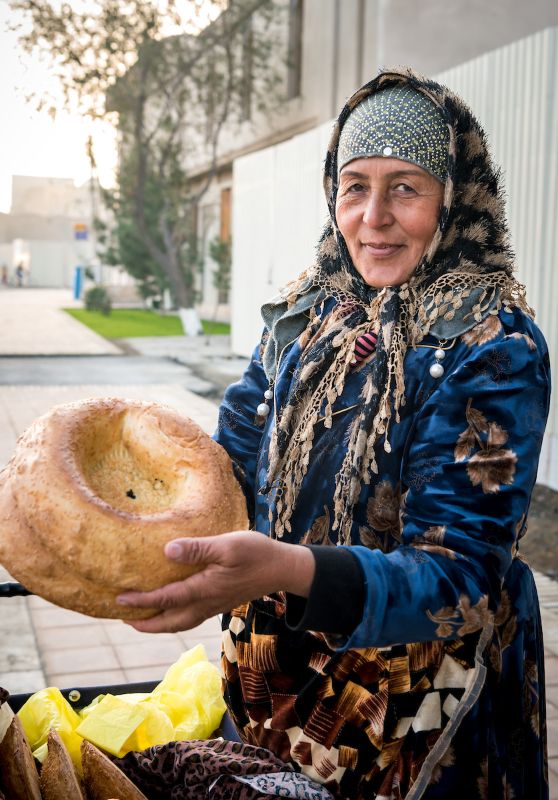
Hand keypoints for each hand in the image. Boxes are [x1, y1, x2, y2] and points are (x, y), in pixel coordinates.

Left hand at [117, 531, 314, 633]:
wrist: (283, 568)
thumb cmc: (257, 553)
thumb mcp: (228, 545)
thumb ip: (198, 548)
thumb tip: (168, 550)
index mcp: (204, 589)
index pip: (166, 599)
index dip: (140, 601)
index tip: (118, 599)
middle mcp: (206, 603)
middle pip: (169, 622)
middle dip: (145, 623)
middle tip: (122, 618)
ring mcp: (214, 605)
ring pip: (180, 622)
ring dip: (158, 623)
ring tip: (141, 617)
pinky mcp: (220, 602)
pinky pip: (190, 616)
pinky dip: (174, 616)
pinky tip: (172, 606)